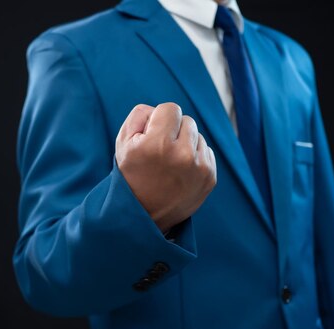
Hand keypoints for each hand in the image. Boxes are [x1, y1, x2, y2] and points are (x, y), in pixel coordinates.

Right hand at [115, 103, 216, 231]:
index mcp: (157, 144)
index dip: (159, 119)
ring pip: (198, 136)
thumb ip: (140, 115)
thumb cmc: (132, 174)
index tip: (152, 135)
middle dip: (173, 131)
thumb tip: (160, 110)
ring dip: (185, 144)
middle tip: (160, 151)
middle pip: (187, 120)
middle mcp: (181, 155)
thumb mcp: (123, 142)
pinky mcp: (210, 178)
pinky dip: (194, 157)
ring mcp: (198, 168)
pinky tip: (180, 171)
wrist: (144, 215)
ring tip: (170, 164)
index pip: (170, 108)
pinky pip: (206, 151)